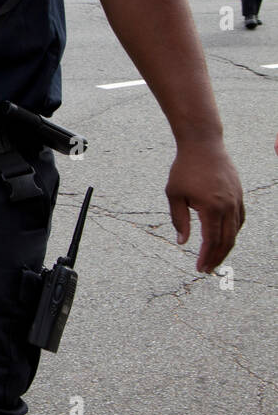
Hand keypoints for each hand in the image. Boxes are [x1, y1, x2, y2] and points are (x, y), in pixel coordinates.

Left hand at [165, 142, 243, 272]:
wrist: (203, 145)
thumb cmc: (184, 168)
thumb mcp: (174, 194)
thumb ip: (179, 220)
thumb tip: (183, 242)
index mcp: (211, 208)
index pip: (211, 240)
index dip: (206, 256)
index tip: (200, 268)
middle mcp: (228, 206)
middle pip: (227, 240)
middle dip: (217, 257)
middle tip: (208, 269)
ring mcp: (237, 200)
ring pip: (235, 231)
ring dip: (226, 247)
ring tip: (215, 257)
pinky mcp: (239, 194)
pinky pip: (240, 219)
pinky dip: (234, 231)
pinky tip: (226, 237)